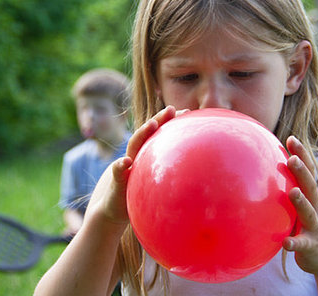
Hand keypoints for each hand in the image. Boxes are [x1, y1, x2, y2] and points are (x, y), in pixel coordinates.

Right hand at [85, 106, 187, 227]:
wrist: (114, 209)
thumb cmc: (139, 195)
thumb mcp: (157, 185)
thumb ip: (172, 176)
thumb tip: (202, 177)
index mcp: (146, 155)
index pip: (159, 134)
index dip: (171, 122)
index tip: (187, 112)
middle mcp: (136, 156)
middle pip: (147, 133)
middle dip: (159, 119)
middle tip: (172, 109)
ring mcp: (125, 166)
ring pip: (133, 146)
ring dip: (142, 133)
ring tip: (152, 124)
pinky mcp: (117, 180)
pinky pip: (117, 171)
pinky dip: (121, 165)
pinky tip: (126, 162)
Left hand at [283, 136, 317, 274]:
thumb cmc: (308, 228)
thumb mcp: (301, 207)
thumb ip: (289, 190)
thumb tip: (267, 170)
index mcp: (313, 198)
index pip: (309, 173)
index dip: (302, 155)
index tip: (291, 138)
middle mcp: (317, 210)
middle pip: (311, 187)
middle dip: (302, 171)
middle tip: (292, 157)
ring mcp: (315, 228)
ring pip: (309, 213)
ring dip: (301, 202)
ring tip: (292, 191)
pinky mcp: (311, 247)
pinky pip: (302, 245)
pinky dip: (294, 243)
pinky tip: (285, 242)